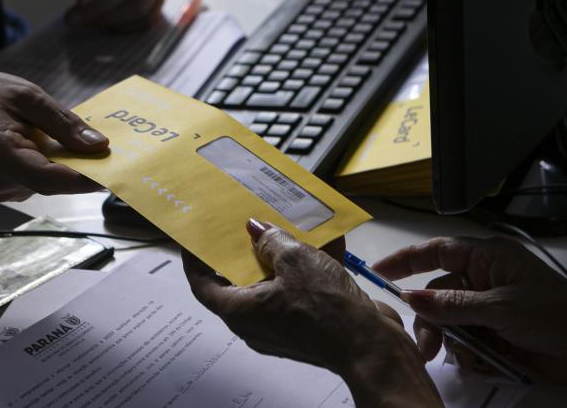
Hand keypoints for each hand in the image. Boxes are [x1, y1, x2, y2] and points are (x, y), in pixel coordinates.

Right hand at [0, 71, 107, 200]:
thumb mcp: (26, 95)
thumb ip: (62, 122)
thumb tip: (97, 145)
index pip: (47, 178)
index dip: (82, 179)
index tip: (112, 172)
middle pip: (53, 183)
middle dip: (82, 168)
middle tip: (106, 149)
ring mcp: (1, 189)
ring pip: (49, 183)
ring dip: (65, 165)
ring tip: (68, 138)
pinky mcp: (5, 189)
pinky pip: (38, 181)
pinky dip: (51, 165)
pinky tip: (48, 145)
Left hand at [184, 220, 441, 407]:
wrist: (371, 345)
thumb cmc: (326, 307)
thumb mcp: (295, 260)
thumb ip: (272, 240)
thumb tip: (257, 230)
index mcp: (240, 311)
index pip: (202, 284)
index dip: (196, 259)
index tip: (196, 237)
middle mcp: (256, 323)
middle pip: (239, 281)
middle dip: (245, 249)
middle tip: (245, 222)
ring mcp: (283, 326)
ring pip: (275, 283)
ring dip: (282, 254)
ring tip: (288, 223)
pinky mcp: (308, 325)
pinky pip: (300, 290)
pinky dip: (308, 267)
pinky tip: (324, 240)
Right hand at [373, 237, 566, 385]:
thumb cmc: (555, 316)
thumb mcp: (502, 307)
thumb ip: (454, 304)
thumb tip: (412, 298)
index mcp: (488, 257)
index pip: (437, 251)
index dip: (406, 260)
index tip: (379, 272)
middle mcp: (483, 278)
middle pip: (437, 293)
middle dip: (430, 319)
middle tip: (427, 346)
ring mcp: (487, 306)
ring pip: (447, 320)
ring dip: (448, 339)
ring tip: (461, 358)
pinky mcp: (493, 332)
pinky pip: (463, 339)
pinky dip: (465, 352)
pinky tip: (478, 362)